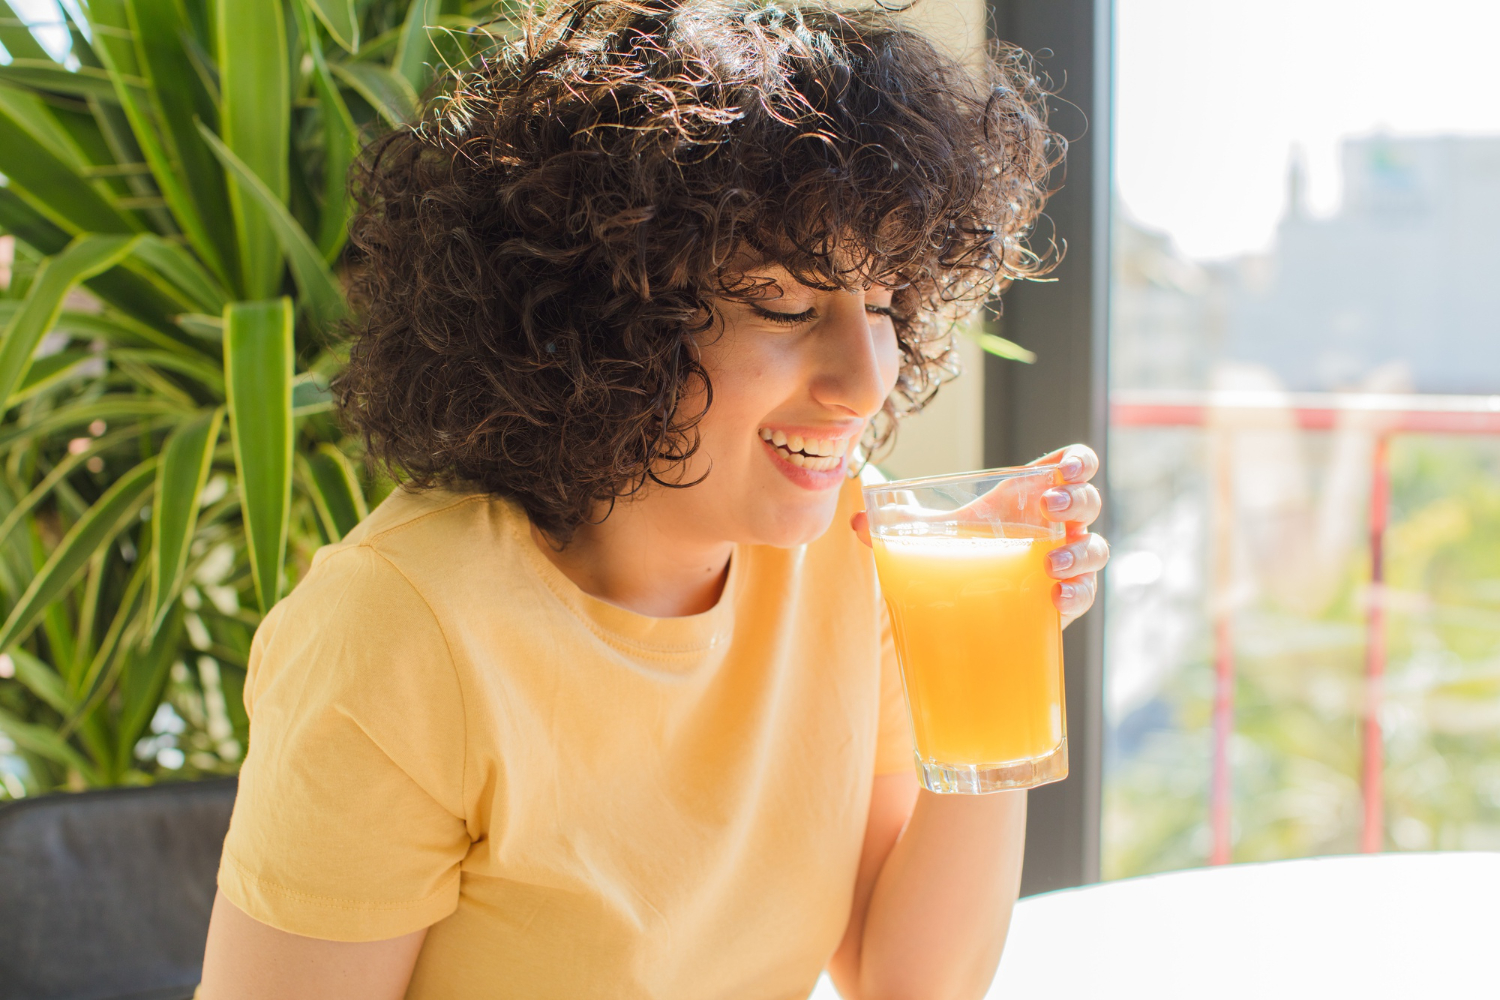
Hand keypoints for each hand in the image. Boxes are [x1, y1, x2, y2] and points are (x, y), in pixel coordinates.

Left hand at [850, 444, 1109, 629]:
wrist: (974, 603)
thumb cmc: (966, 554)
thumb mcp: (936, 535)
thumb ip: (897, 526)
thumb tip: (852, 521)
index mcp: (1032, 497)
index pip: (1073, 467)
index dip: (1079, 461)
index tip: (1067, 466)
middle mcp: (1057, 526)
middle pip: (1088, 502)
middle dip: (1077, 499)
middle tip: (1051, 504)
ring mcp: (1066, 562)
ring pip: (1095, 548)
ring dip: (1081, 551)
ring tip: (1053, 562)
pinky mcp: (1065, 599)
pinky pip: (1085, 593)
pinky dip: (1076, 593)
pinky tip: (1056, 597)